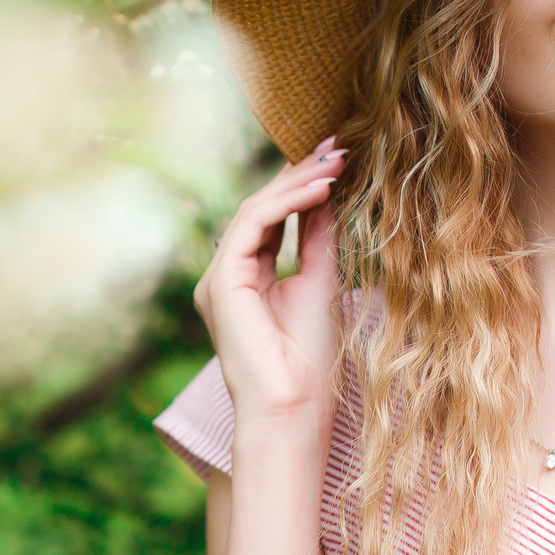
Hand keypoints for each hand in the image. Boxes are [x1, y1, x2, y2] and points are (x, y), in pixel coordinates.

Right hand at [194, 136, 345, 428]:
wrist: (293, 408)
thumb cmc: (309, 364)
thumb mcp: (320, 285)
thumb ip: (317, 241)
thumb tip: (326, 197)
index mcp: (247, 280)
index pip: (271, 220)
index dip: (301, 186)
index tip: (335, 158)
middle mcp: (226, 277)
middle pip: (260, 209)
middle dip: (298, 175)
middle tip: (336, 146)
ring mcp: (219, 279)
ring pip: (253, 212)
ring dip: (296, 183)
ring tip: (334, 163)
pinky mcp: (222, 281)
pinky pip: (251, 226)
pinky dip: (286, 204)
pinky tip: (320, 190)